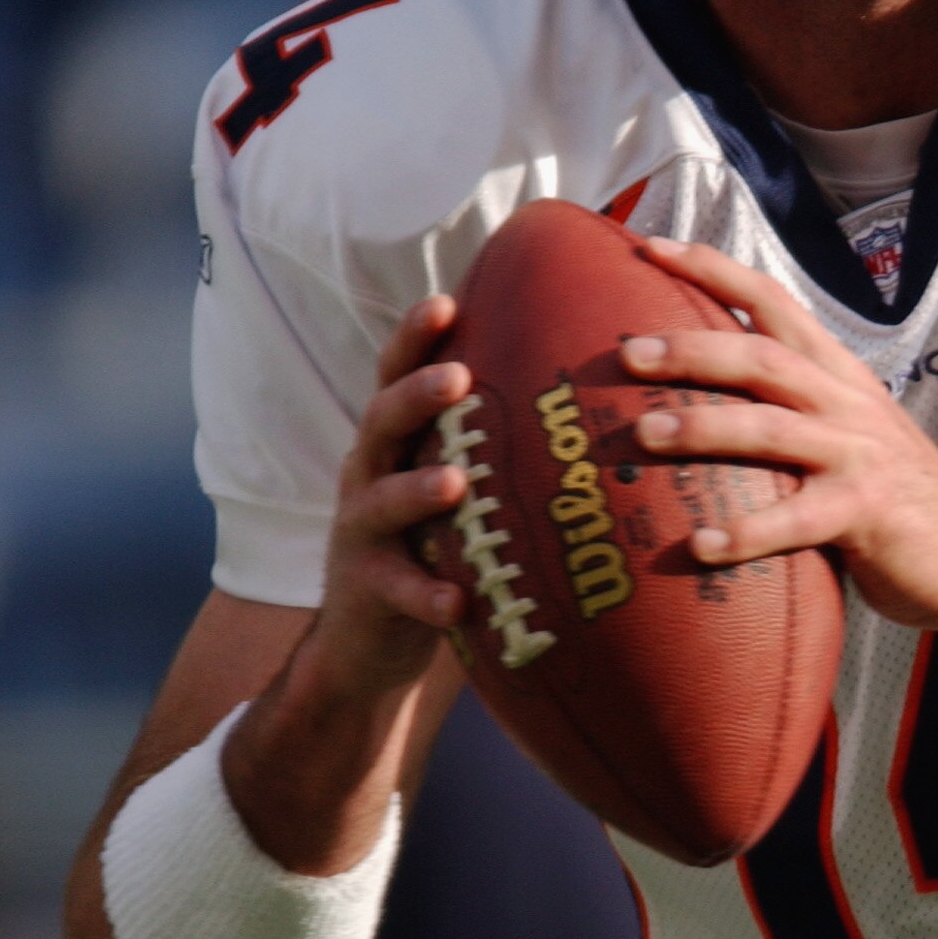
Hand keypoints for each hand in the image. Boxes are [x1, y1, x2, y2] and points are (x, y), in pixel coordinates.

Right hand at [306, 295, 474, 696]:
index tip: (446, 302)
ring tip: (454, 483)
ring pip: (383, 500)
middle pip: (383, 421)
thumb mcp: (450, 484)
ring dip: (417, 490)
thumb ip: (485, 440)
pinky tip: (459, 603)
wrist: (367, 636)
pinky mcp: (370, 589)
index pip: (398, 375)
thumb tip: (573, 387)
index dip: (414, 339)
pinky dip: (428, 595)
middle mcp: (370, 473)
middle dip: (415, 396)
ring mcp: (364, 532)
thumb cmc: (431, 542)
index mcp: (396, 441)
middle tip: (456, 378)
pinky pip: (401, 590)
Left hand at [622, 240, 937, 629]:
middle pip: (760, 356)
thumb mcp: (848, 442)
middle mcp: (845, 404)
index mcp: (838, 378)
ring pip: (769, 427)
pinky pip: (794, 519)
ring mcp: (858, 455)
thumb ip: (792, 420)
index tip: (650, 246)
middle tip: (626, 352)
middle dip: (691, 347)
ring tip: (643, 434)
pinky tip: (700, 546)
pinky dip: (745, 531)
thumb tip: (707, 413)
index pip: (772, 302)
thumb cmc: (900, 506)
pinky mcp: (865, 512)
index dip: (713, 270)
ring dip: (701, 427)